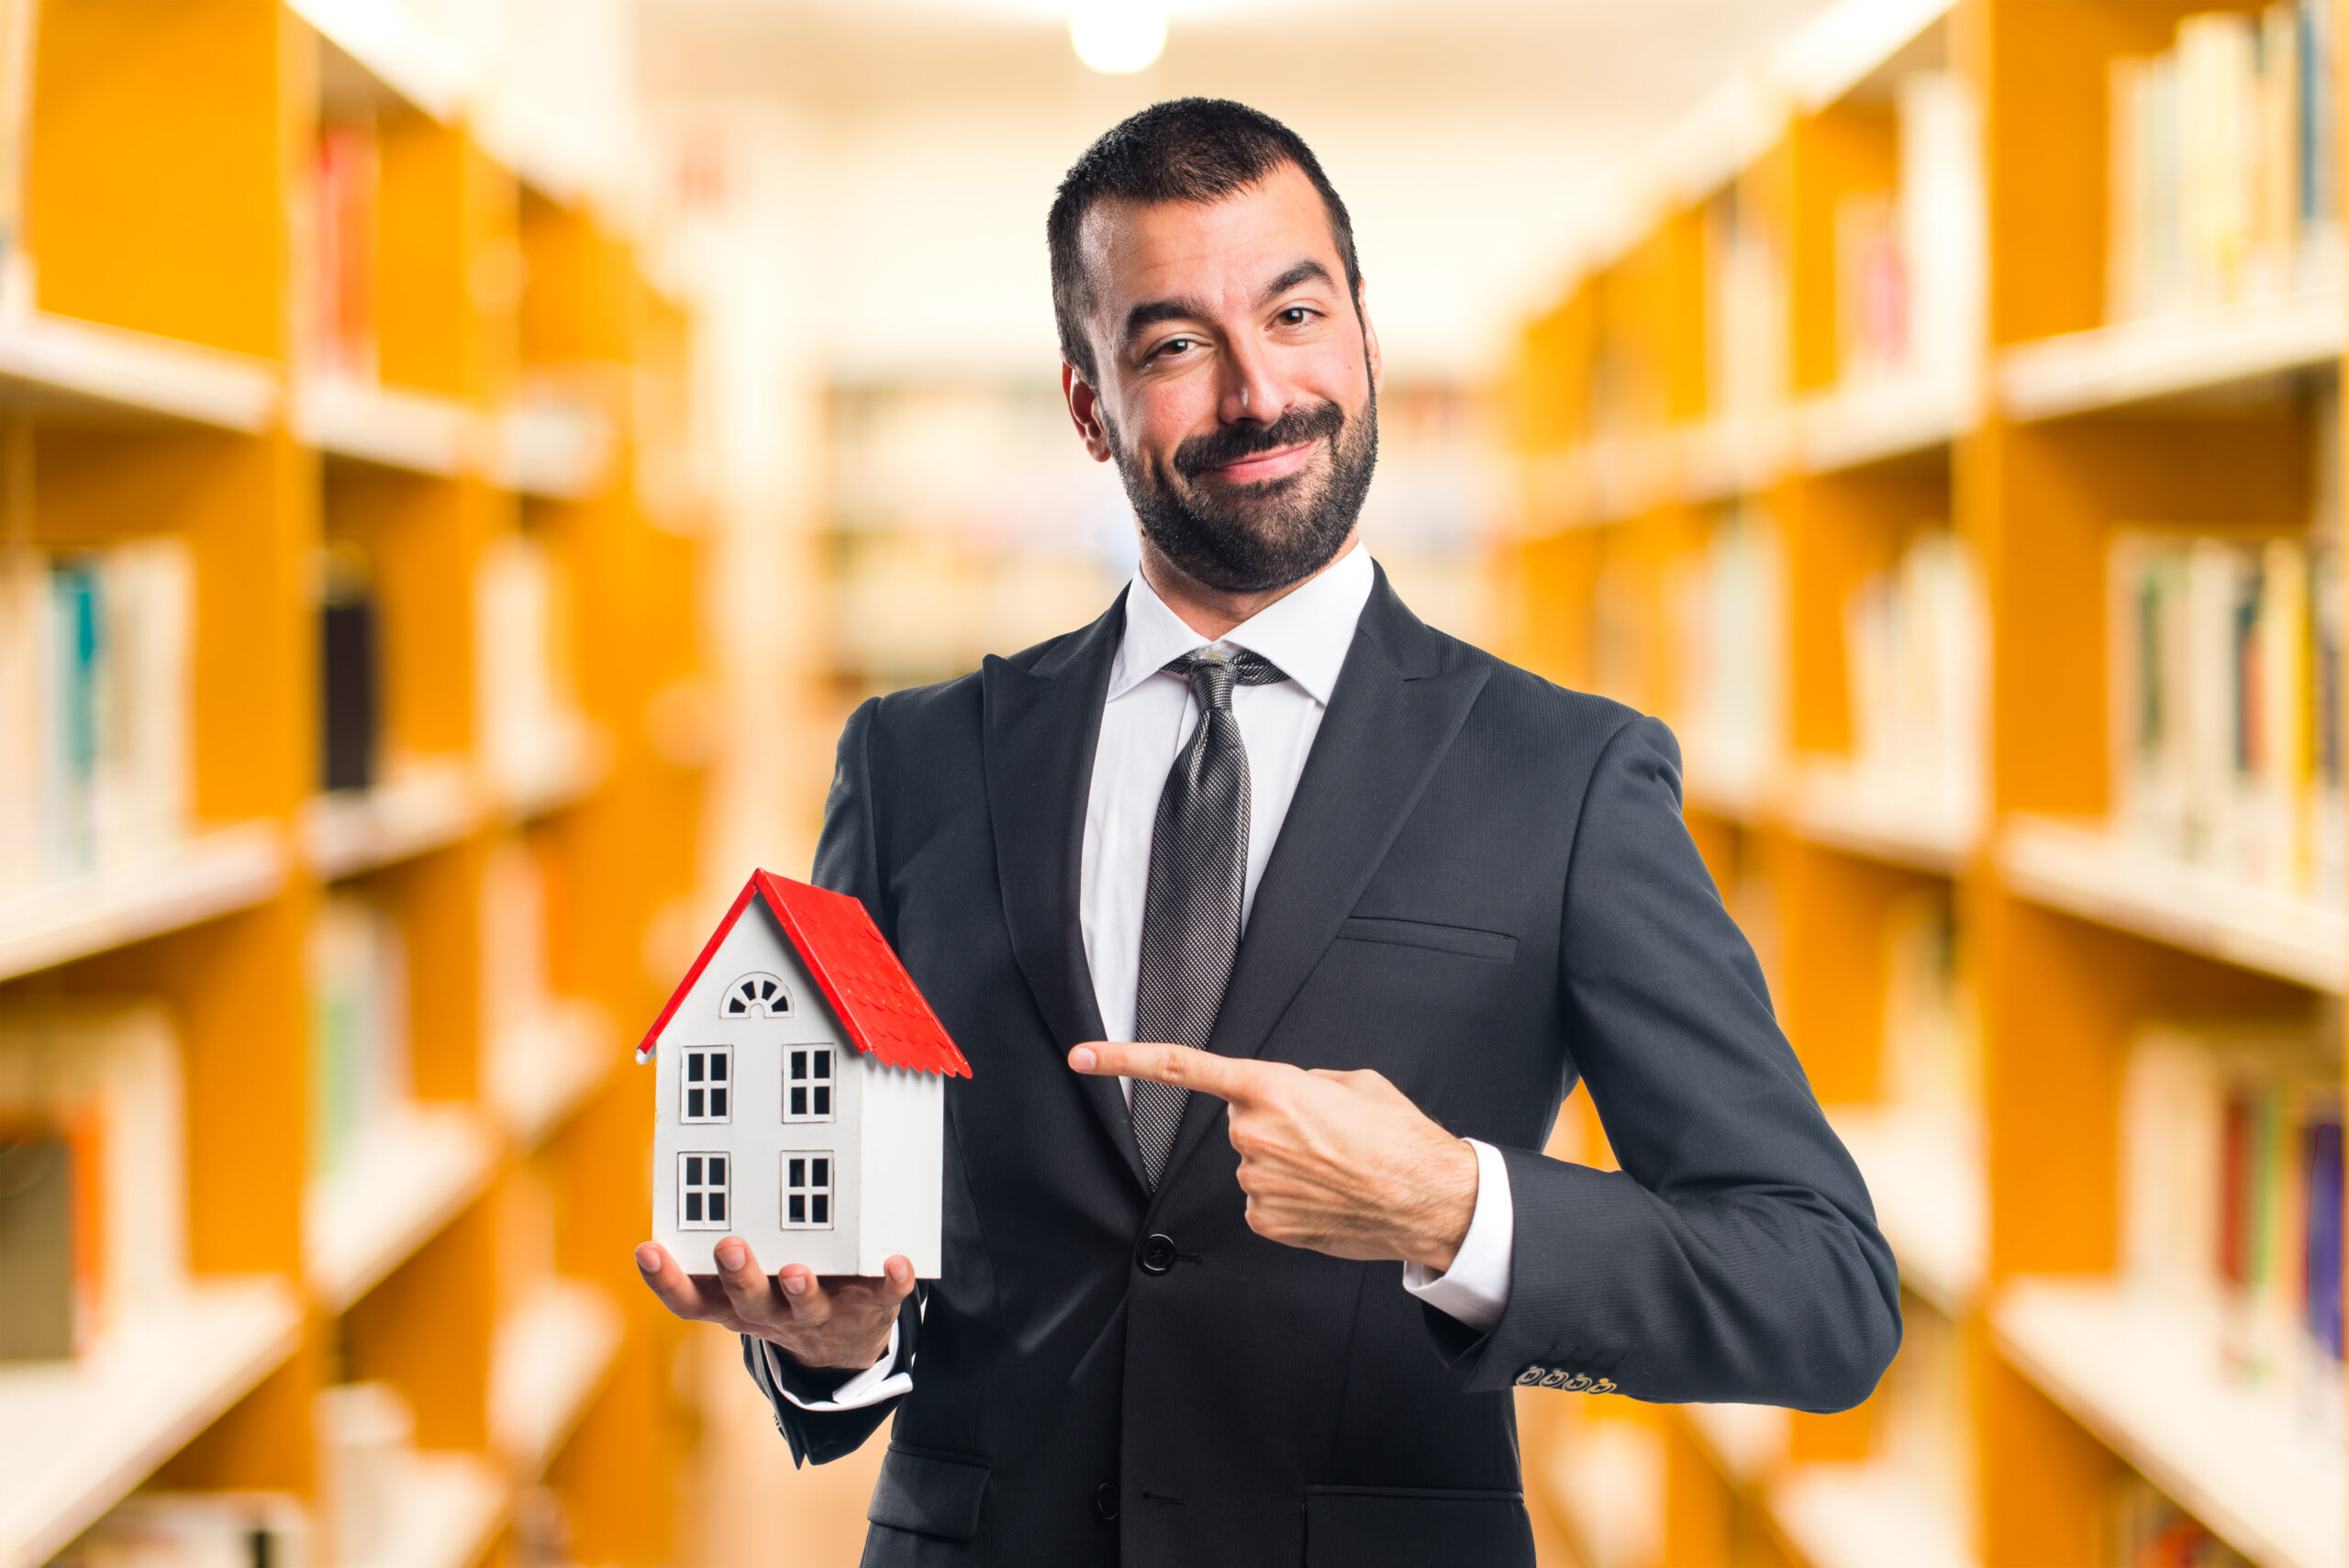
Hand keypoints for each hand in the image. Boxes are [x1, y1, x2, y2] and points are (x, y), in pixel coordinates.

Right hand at [634, 1237, 913, 1370]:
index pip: (690, 1302)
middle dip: (740, 1275)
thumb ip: (721, 1251)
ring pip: (808, 1308)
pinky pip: (881, 1299)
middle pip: (750, 1303)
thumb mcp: (744, 1285)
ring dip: (802, 1289)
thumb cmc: (781, 1294)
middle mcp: (773, 1315)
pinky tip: (898, 1262)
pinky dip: (891, 1282)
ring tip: (797, 1270)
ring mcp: (820, 1317)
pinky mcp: (866, 1312)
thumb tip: (689, 1179)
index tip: (645, 1248)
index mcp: (735, 1307)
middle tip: (729, 1246)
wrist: (840, 1350)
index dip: (665, 1281)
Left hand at [1071, 1043, 1478, 1269]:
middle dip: (1272, 1124)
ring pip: (1253, 1164)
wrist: (1429, 1198)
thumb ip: (1301, 1083)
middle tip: (1323, 1136)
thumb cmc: (1399, 1138)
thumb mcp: (1352, 1084)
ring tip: (1335, 1168)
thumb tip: (1285, 1098)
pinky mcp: (1264, 1221)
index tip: (1084, 1056)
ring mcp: (1255, 1183)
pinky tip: (1326, 1197)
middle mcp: (1253, 1135)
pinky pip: (1262, 1200)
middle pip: (1240, 1122)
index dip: (1125, 1060)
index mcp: (1271, 1089)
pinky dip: (1289, 1198)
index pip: (1182, 1068)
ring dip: (1285, 1164)